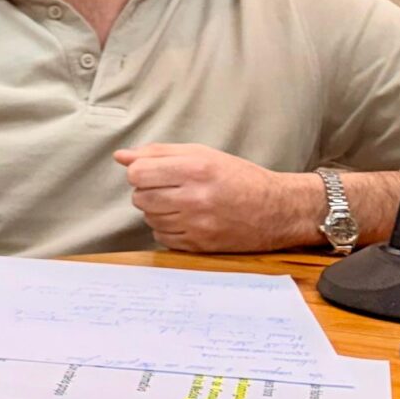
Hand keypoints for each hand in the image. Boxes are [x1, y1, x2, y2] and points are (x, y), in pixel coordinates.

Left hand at [114, 144, 318, 251]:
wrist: (278, 210)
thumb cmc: (239, 178)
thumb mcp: (203, 155)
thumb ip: (159, 153)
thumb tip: (121, 157)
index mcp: (196, 169)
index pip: (138, 173)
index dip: (139, 172)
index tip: (153, 173)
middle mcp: (195, 197)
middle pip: (140, 197)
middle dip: (148, 192)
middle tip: (170, 188)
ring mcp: (197, 224)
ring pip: (149, 218)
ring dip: (157, 211)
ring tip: (181, 203)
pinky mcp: (200, 245)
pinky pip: (162, 237)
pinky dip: (167, 228)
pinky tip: (186, 219)